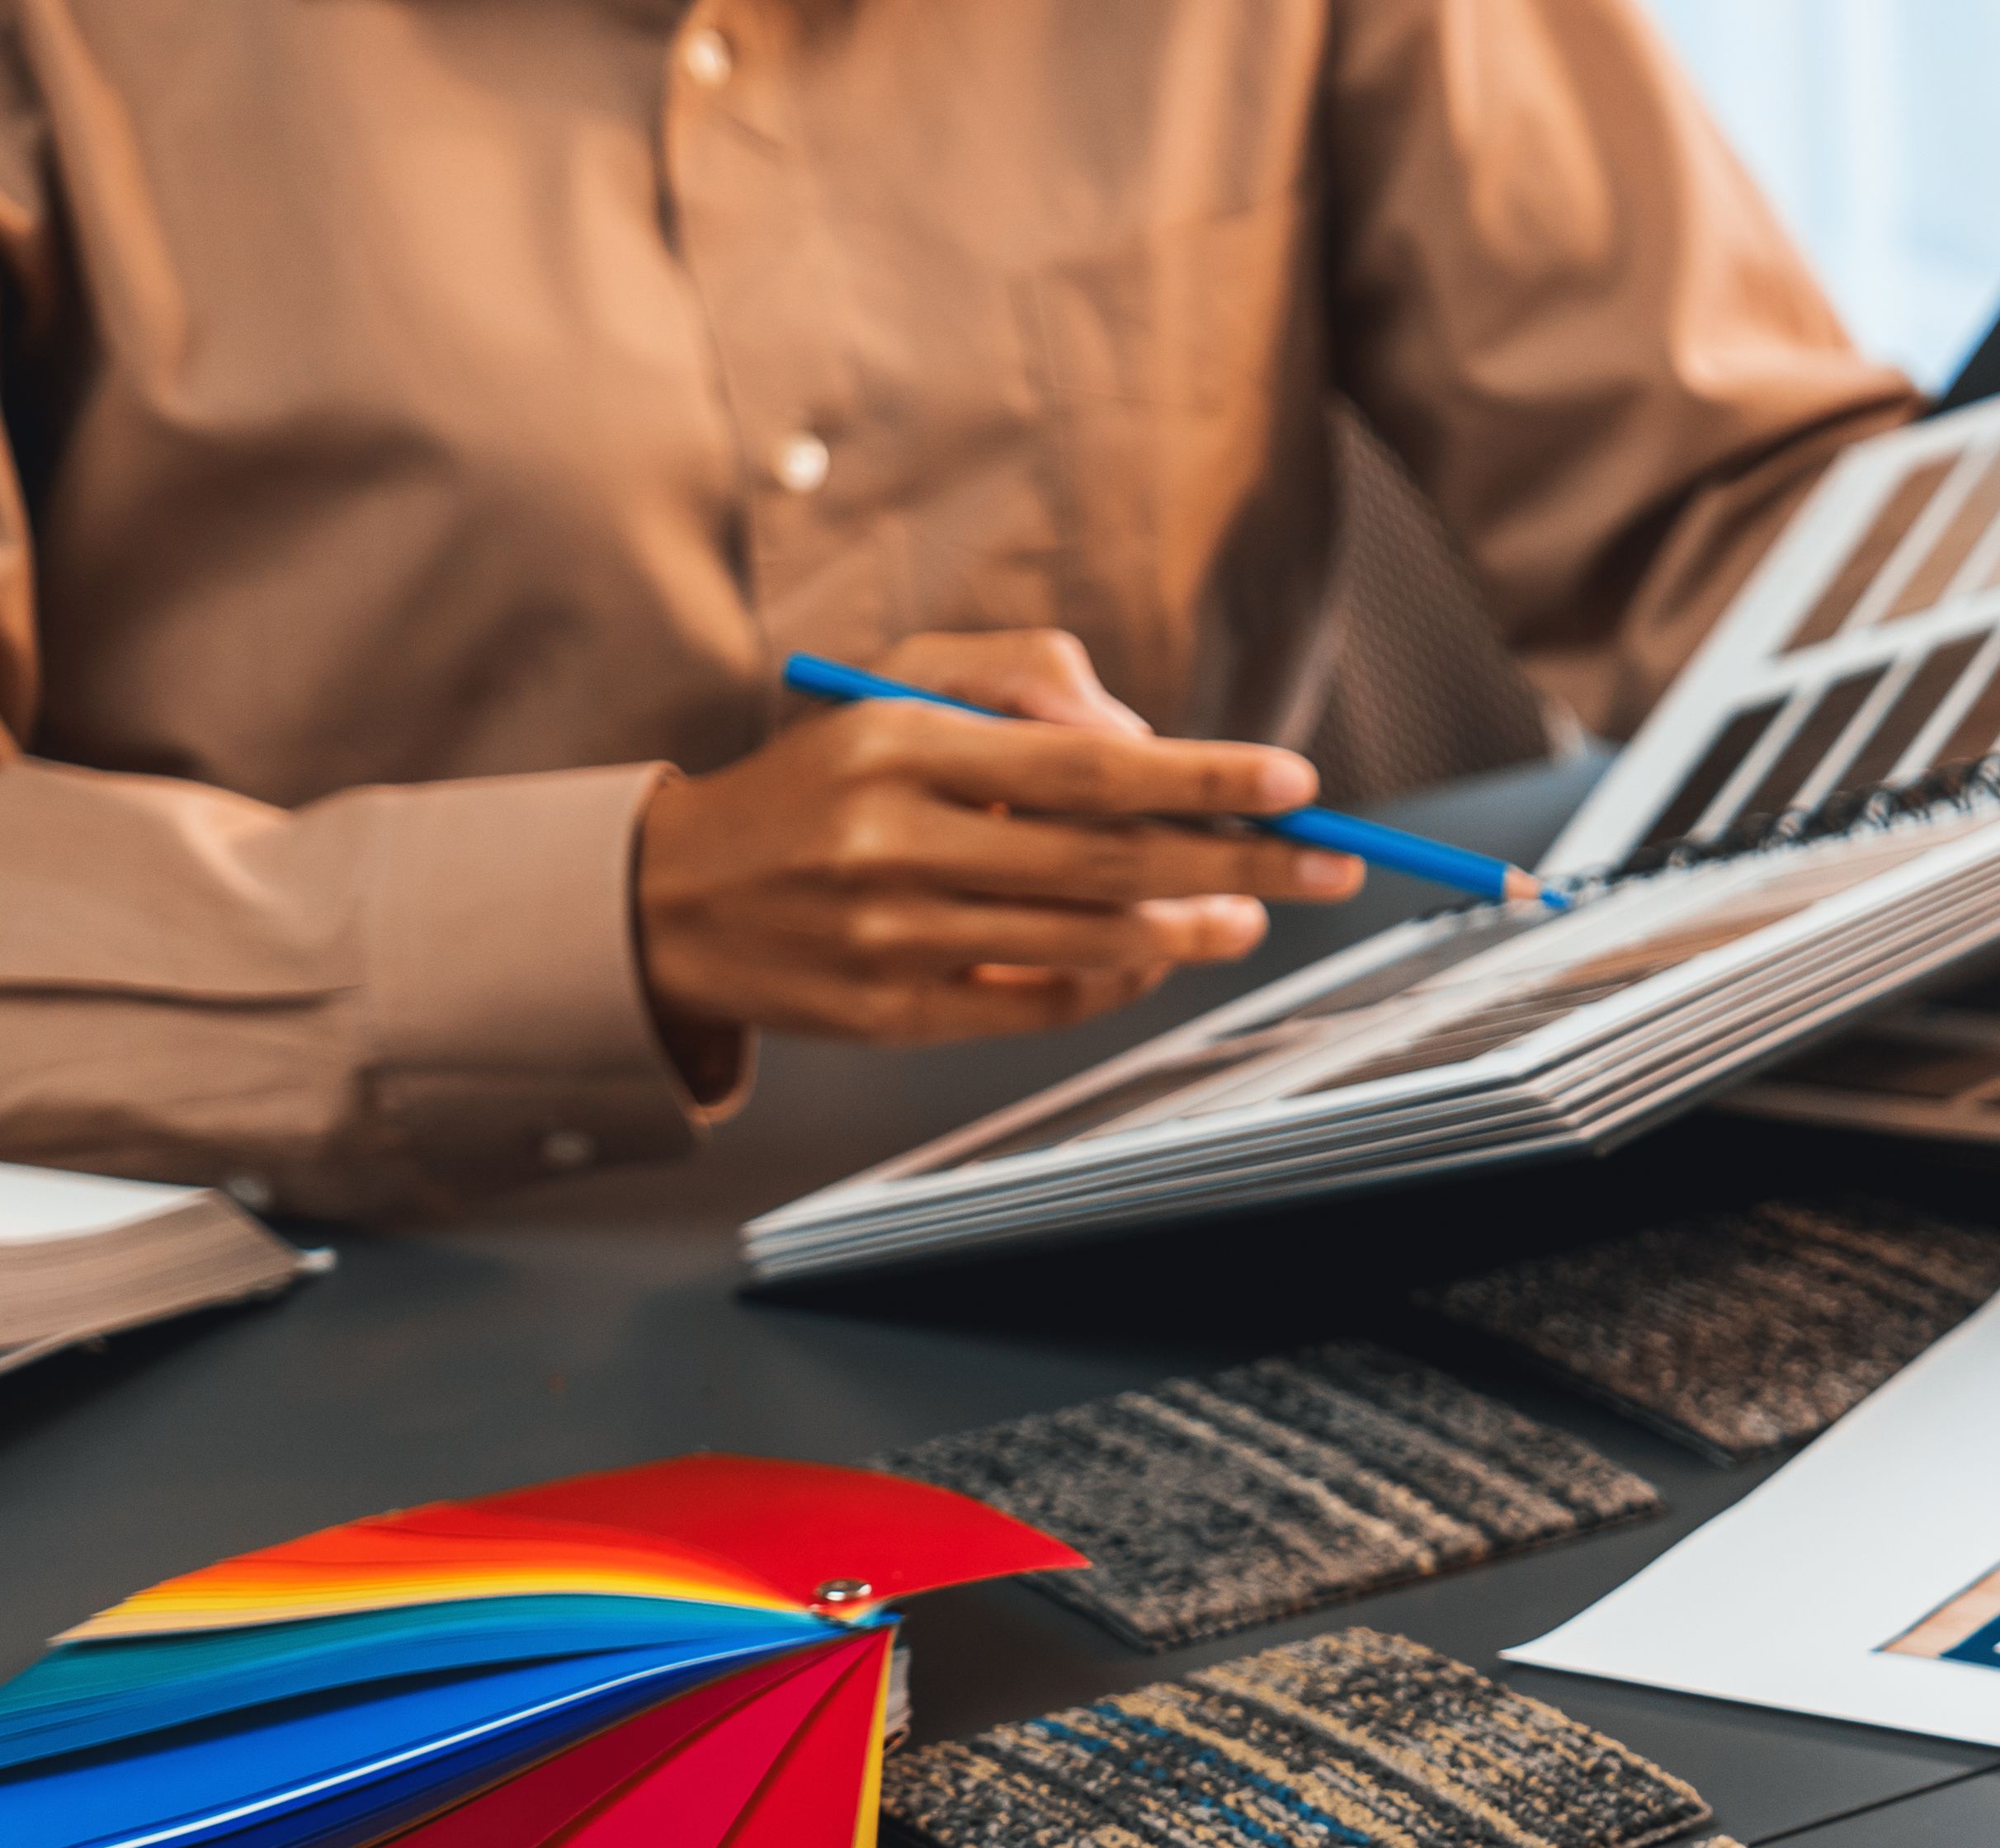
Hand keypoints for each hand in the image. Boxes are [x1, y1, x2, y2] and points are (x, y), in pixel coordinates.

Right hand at [634, 628, 1361, 1071]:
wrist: (672, 892)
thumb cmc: (825, 775)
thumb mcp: (904, 685)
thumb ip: (1027, 681)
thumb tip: (1145, 743)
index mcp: (903, 743)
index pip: (1092, 767)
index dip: (1209, 780)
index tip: (1298, 785)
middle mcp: (895, 841)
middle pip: (1113, 864)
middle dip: (1242, 865)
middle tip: (1327, 864)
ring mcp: (891, 937)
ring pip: (1090, 941)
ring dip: (1194, 932)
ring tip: (1248, 913)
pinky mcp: (889, 1013)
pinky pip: (1042, 1002)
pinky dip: (1118, 980)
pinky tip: (1157, 955)